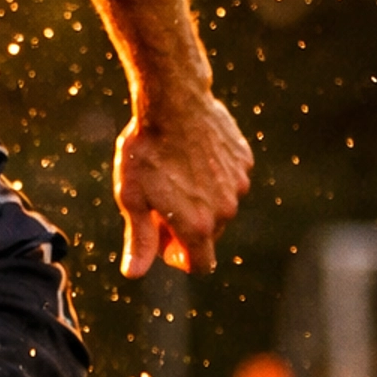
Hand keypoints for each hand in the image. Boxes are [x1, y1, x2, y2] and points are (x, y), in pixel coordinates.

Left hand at [113, 93, 252, 275]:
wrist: (172, 102)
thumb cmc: (146, 152)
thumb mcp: (133, 198)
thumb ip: (139, 240)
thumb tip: (134, 273)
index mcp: (198, 226)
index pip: (200, 266)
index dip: (180, 258)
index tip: (163, 240)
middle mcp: (225, 210)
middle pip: (209, 236)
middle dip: (187, 228)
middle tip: (159, 201)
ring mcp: (238, 184)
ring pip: (220, 207)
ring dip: (201, 201)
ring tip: (174, 174)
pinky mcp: (243, 161)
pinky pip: (230, 180)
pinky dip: (213, 178)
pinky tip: (190, 157)